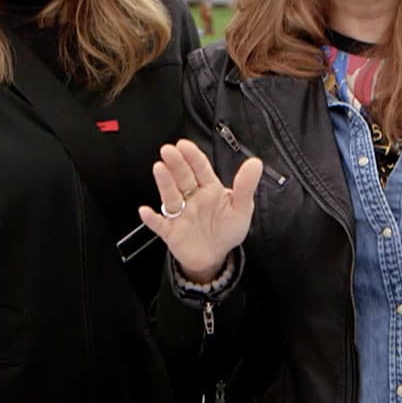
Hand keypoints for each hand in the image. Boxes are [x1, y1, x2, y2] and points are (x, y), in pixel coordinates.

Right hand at [137, 139, 262, 282]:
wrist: (215, 257)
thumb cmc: (226, 230)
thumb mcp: (242, 208)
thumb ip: (246, 186)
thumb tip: (255, 163)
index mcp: (209, 189)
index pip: (200, 169)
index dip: (192, 156)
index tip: (184, 145)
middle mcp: (192, 198)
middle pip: (183, 178)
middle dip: (176, 163)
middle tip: (168, 150)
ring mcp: (180, 214)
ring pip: (171, 196)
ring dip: (164, 183)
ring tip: (159, 168)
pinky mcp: (171, 232)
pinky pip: (160, 224)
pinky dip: (152, 219)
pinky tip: (146, 211)